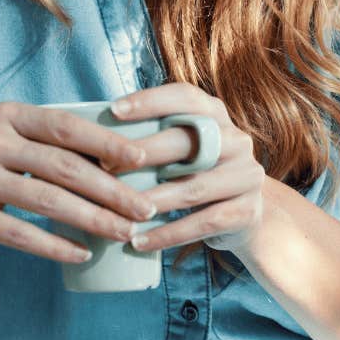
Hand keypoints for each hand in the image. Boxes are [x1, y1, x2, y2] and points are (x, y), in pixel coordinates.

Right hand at [0, 102, 159, 263]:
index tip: (141, 160)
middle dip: (111, 189)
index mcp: (6, 115)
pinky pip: (19, 233)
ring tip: (123, 232)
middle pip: (63, 166)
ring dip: (92, 219)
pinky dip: (54, 245)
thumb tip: (110, 159)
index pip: (66, 127)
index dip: (106, 142)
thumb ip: (42, 140)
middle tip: (144, 208)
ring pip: (46, 200)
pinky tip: (81, 253)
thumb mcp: (0, 130)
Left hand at [110, 83, 267, 254]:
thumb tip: (93, 133)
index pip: (185, 97)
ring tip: (118, 212)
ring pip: (193, 188)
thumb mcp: (185, 148)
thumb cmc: (197, 174)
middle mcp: (236, 140)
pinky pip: (202, 223)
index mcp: (217, 115)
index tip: (113, 110)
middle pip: (188, 141)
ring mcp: (246, 176)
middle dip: (143, 153)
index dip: (150, 101)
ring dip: (152, 201)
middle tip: (104, 166)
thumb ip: (155, 135)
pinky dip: (168, 234)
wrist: (245, 215)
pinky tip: (139, 242)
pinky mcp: (247, 211)